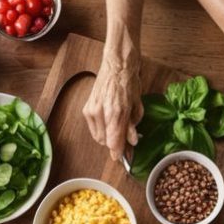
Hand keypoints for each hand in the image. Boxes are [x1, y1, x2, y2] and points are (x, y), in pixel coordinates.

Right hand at [83, 45, 142, 160]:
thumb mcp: (136, 106)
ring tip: (117, 126)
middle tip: (126, 139)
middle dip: (116, 143)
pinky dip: (101, 130)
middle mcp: (101, 112)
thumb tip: (132, 141)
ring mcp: (92, 111)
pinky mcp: (87, 109)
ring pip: (99, 137)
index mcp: (116, 112)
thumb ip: (132, 125)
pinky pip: (94, 129)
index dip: (119, 152)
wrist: (116, 65)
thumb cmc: (128, 83)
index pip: (114, 142)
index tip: (123, 159)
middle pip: (106, 142)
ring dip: (108, 137)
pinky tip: (108, 121)